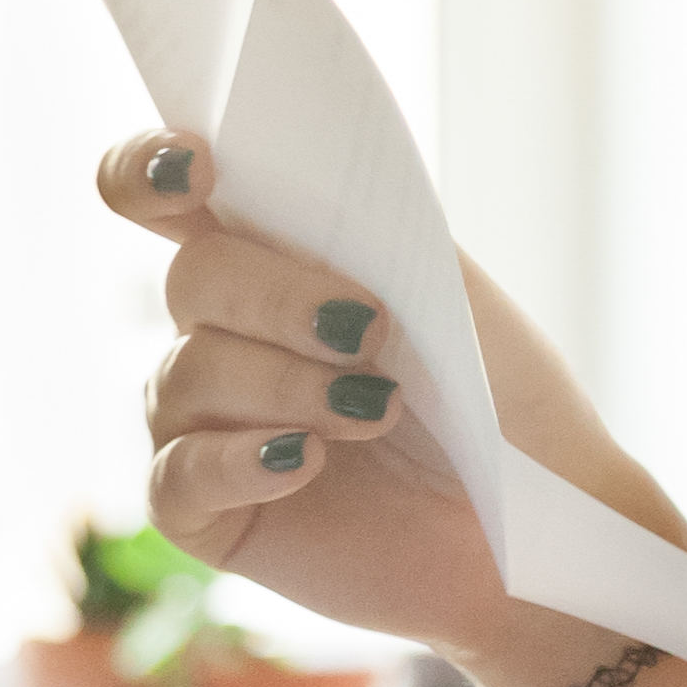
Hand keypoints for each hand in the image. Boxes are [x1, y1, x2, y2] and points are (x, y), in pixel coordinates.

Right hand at [97, 132, 686, 668]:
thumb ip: (360, 235)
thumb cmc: (501, 402)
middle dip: (280, 298)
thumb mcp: (447, 296)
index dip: (150, 169)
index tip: (200, 168)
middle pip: (191, 278)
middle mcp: (221, 337)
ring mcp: (202, 427)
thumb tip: (280, 193)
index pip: (161, 197)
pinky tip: (307, 460)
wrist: (537, 519)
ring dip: (288, 384)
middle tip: (374, 332)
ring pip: (185, 374)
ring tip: (377, 411)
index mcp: (271, 265)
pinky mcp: (206, 516)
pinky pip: (174, 476)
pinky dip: (243, 459)